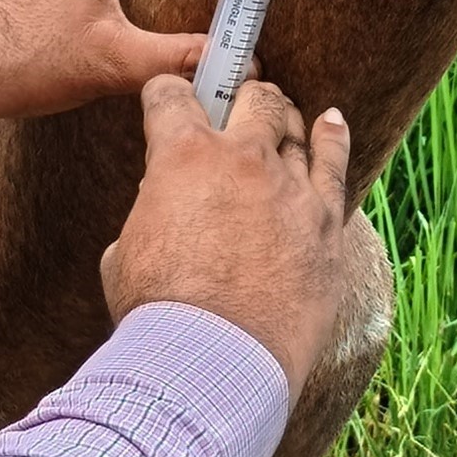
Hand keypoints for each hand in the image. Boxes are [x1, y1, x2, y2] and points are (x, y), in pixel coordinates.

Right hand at [99, 70, 357, 393]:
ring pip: (292, 126)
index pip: (170, 96)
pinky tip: (331, 122)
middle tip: (235, 102)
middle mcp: (241, 157)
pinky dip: (332, 137)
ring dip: (281, 117)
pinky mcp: (325, 221)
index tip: (167, 101)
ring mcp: (289, 186)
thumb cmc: (158, 316)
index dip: (165, 95)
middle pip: (249, 96)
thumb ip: (147, 219)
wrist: (212, 363)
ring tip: (278, 115)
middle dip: (238, 93)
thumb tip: (160, 215)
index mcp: (182, 156)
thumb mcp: (123, 255)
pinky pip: (333, 164)